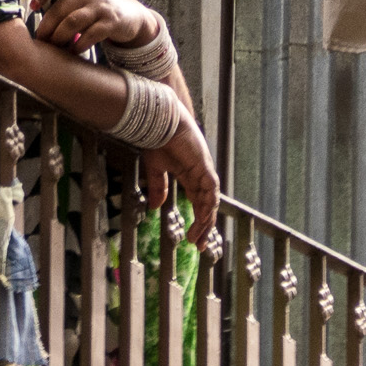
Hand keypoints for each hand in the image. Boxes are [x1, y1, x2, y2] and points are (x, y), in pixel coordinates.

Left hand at [29, 0, 157, 60]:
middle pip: (59, 9)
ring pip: (72, 22)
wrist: (134, 16)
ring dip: (60, 37)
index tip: (33, 7)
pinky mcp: (111, 22)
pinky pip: (90, 35)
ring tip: (55, 48)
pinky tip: (74, 51)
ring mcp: (100, 7)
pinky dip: (79, 45)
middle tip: (41, 41)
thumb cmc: (101, 10)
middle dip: (47, 27)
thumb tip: (40, 24)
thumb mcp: (85, 1)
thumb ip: (66, 5)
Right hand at [142, 101, 220, 241]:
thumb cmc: (157, 139)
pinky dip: (208, 204)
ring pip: (210, 201)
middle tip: (199, 245)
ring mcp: (203, 170)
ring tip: (199, 237)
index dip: (198, 220)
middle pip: (207, 205)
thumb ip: (158, 188)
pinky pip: (210, 190)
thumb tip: (155, 207)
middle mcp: (199, 175)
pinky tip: (205, 218)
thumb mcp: (155, 169)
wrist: (159, 120)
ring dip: (206, 220)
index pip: (198, 202)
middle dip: (205, 226)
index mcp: (189, 175)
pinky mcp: (203, 165)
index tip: (192, 238)